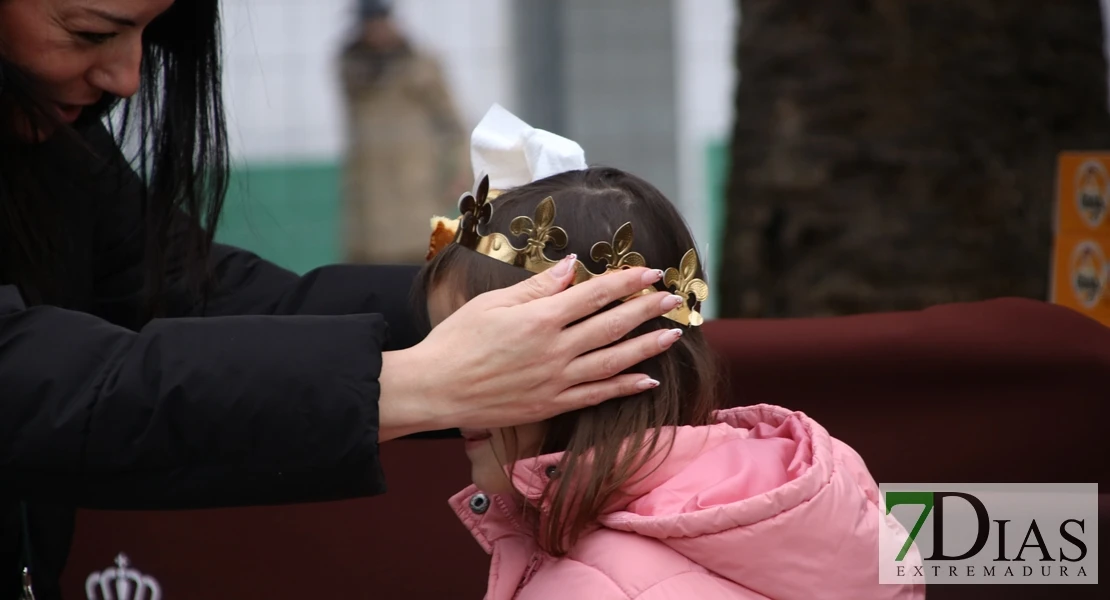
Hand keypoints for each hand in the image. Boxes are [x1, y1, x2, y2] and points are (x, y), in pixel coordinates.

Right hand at [378, 255, 684, 439]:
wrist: (435, 389)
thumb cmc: (456, 340)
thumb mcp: (493, 302)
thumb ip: (538, 286)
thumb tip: (573, 266)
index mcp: (540, 318)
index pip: (595, 294)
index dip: (627, 282)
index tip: (651, 273)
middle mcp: (555, 350)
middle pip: (612, 326)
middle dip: (647, 310)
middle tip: (674, 299)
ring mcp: (556, 381)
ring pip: (613, 362)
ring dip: (646, 347)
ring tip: (672, 335)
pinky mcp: (551, 405)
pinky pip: (596, 395)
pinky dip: (624, 388)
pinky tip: (647, 380)